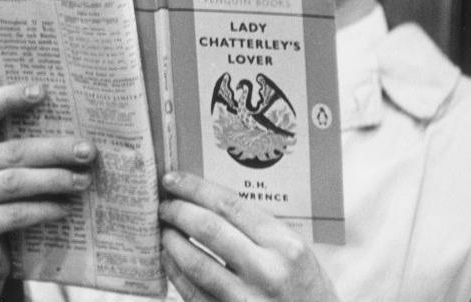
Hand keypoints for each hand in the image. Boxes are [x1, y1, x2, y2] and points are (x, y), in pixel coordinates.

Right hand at [0, 83, 97, 301]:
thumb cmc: (2, 209)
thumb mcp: (7, 177)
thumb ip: (25, 156)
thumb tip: (79, 139)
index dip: (10, 97)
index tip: (43, 90)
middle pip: (12, 151)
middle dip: (55, 150)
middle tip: (88, 152)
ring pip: (14, 182)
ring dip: (54, 180)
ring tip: (84, 181)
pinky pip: (13, 214)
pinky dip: (43, 210)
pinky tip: (65, 209)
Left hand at [159, 172, 338, 301]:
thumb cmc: (307, 289)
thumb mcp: (296, 252)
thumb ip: (259, 229)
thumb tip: (208, 201)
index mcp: (285, 245)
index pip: (230, 205)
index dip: (195, 189)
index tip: (173, 180)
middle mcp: (267, 272)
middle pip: (209, 229)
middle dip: (178, 212)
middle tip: (164, 205)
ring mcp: (247, 301)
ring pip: (196, 264)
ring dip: (172, 242)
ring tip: (164, 231)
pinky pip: (193, 294)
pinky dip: (175, 273)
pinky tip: (169, 260)